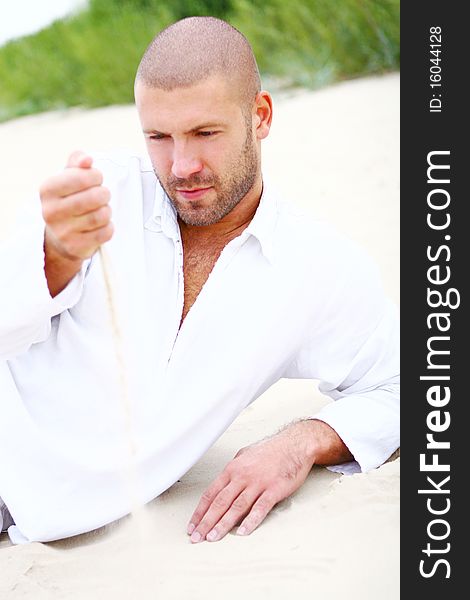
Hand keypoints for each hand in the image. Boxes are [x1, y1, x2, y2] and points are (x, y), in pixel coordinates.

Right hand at [41, 150, 112, 261]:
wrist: (59, 238)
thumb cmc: (68, 201)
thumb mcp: (67, 178)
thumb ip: (77, 162)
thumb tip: (87, 160)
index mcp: (48, 189)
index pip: (83, 177)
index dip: (96, 176)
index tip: (96, 180)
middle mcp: (51, 211)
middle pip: (96, 197)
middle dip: (104, 194)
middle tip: (100, 196)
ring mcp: (63, 231)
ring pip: (103, 215)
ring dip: (107, 211)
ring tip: (99, 210)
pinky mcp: (76, 247)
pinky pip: (106, 232)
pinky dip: (108, 227)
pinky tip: (99, 226)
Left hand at [186, 420, 318, 542]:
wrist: (294, 445)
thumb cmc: (270, 450)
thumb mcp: (245, 455)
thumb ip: (233, 469)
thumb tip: (224, 481)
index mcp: (233, 469)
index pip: (211, 493)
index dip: (200, 511)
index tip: (192, 525)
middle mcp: (242, 476)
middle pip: (220, 502)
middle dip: (206, 522)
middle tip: (197, 537)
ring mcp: (258, 483)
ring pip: (236, 507)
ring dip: (223, 524)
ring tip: (213, 538)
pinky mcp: (273, 490)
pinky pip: (260, 508)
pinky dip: (250, 521)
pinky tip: (242, 532)